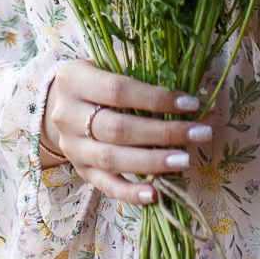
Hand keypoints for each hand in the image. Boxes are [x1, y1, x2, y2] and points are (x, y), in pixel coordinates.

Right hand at [37, 61, 211, 206]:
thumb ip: (146, 72)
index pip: (118, 90)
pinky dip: (131, 193)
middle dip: (163, 132)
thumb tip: (196, 93)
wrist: (60, 104)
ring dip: (152, 162)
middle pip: (118, 128)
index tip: (190, 103)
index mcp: (75, 80)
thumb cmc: (97, 80)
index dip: (156, 98)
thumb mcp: (111, 64)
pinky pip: (106, 185)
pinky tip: (156, 194)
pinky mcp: (81, 170)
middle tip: (199, 133)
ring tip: (185, 160)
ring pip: (113, 159)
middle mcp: (67, 115)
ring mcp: (72, 146)